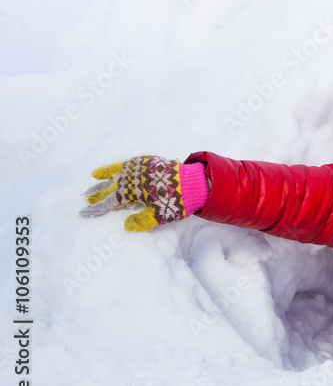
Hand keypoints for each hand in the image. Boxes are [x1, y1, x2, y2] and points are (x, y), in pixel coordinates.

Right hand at [80, 156, 194, 231]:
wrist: (195, 181)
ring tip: (91, 182)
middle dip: (98, 194)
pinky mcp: (147, 161)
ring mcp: (139, 167)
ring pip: (116, 174)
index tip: (84, 213)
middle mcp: (132, 177)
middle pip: (111, 186)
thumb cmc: (178, 201)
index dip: (97, 208)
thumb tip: (126, 225)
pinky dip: (116, 166)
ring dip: (104, 180)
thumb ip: (142, 221)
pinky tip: (109, 168)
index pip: (110, 202)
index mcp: (133, 192)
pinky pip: (126, 163)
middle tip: (86, 199)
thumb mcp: (160, 216)